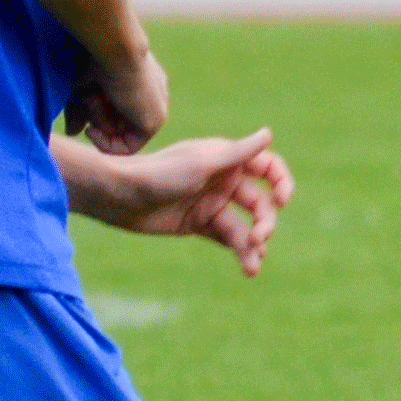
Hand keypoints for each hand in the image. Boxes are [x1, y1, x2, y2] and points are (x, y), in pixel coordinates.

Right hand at [65, 46, 166, 154]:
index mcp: (142, 86)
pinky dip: (105, 144)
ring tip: (94, 100)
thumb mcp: (83, 88)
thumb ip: (80, 112)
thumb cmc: (95, 59)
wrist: (115, 49)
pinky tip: (92, 129)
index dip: (97, 114)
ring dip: (97, 123)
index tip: (82, 102)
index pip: (120, 112)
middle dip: (95, 116)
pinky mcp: (153, 123)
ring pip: (120, 135)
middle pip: (120, 125)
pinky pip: (127, 148)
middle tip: (88, 98)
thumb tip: (74, 132)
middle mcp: (152, 99)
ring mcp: (155, 111)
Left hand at [80, 128, 295, 276]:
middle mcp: (224, 181)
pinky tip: (249, 267)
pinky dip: (240, 252)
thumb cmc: (159, 173)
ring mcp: (213, 204)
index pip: (268, 168)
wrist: (117, 196)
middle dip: (264, 222)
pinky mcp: (200, 225)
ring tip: (253, 265)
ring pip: (245, 226)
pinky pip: (228, 239)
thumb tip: (268, 133)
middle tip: (259, 239)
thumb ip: (238, 152)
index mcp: (228, 160)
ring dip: (254, 245)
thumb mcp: (202, 164)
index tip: (283, 200)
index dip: (281, 182)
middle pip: (260, 203)